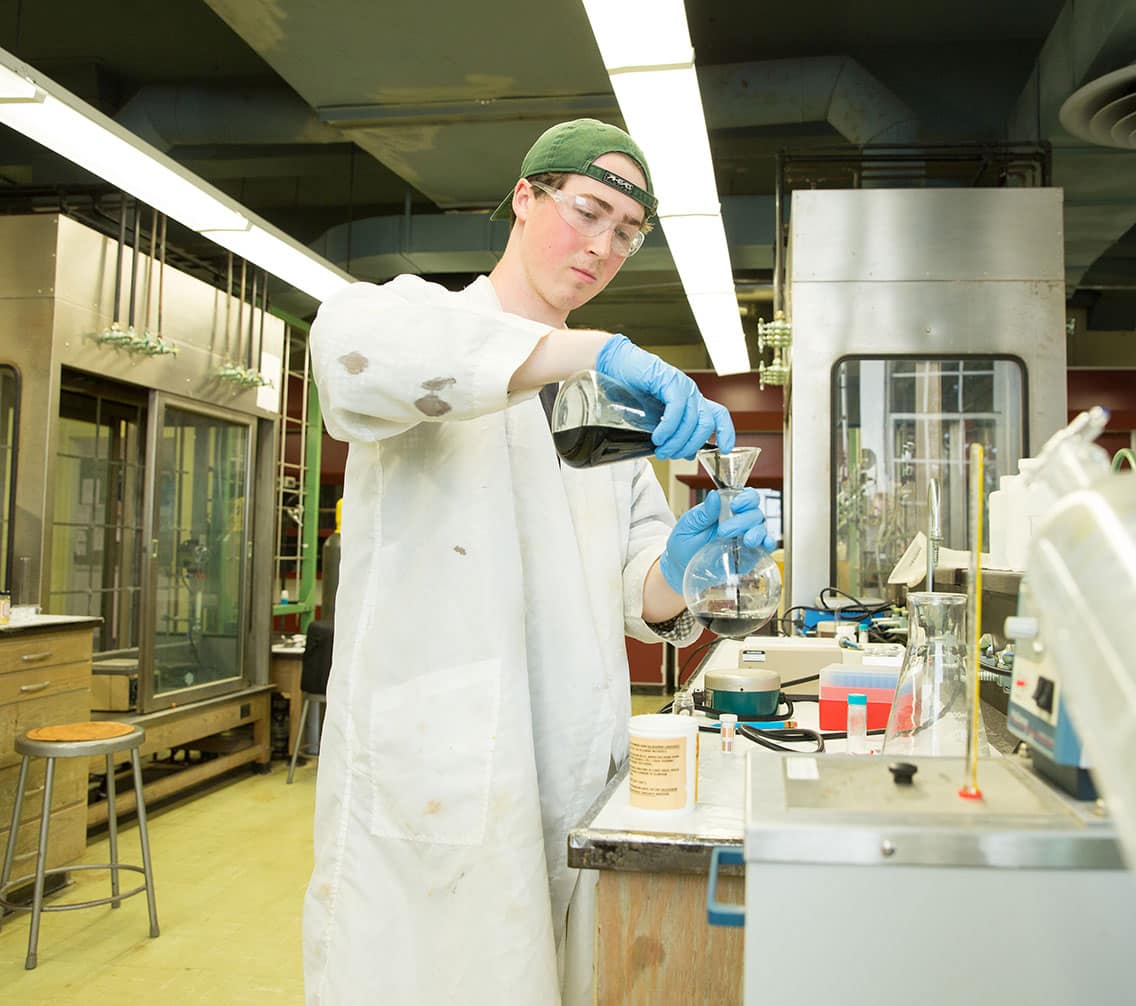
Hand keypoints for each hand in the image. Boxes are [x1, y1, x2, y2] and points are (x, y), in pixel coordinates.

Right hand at [595, 334, 734, 458]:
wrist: (615, 367)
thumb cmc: (632, 390)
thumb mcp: (655, 419)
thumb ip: (673, 434)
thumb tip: (688, 454)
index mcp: (691, 401)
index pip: (719, 415)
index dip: (726, 432)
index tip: (725, 450)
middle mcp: (690, 393)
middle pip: (706, 424)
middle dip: (690, 445)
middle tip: (671, 455)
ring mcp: (681, 385)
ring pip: (691, 420)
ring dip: (676, 441)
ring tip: (660, 449)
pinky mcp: (669, 380)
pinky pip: (677, 409)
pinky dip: (669, 427)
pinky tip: (658, 437)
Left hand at [658, 489, 774, 593]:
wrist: (679, 570)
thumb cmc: (683, 545)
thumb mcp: (687, 527)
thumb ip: (702, 514)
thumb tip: (714, 496)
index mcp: (724, 510)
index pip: (744, 497)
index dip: (745, 498)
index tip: (735, 505)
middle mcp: (737, 522)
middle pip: (754, 513)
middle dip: (743, 520)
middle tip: (724, 531)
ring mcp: (744, 538)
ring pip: (761, 528)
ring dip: (757, 532)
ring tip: (746, 540)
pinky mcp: (748, 555)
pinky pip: (764, 548)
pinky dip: (768, 544)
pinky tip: (765, 544)